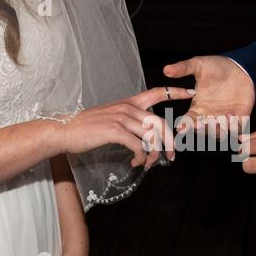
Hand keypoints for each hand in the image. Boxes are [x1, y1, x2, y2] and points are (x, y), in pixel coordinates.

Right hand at [58, 87, 193, 167]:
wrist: (64, 131)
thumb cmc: (88, 128)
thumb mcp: (112, 118)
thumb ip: (130, 122)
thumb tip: (147, 138)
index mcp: (129, 102)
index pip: (157, 92)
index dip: (175, 91)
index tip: (191, 92)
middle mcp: (128, 107)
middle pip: (160, 122)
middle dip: (169, 141)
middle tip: (171, 155)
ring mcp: (121, 118)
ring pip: (150, 136)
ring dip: (154, 153)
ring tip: (149, 163)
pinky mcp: (115, 131)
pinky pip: (138, 145)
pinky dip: (141, 157)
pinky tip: (137, 162)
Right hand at [164, 56, 254, 128]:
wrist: (238, 66)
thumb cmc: (217, 66)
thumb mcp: (198, 65)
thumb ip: (183, 68)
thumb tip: (166, 69)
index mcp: (198, 108)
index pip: (188, 121)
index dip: (184, 125)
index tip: (180, 127)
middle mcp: (210, 116)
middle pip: (203, 131)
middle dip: (201, 130)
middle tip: (199, 123)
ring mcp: (225, 118)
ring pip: (219, 134)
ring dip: (217, 130)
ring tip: (217, 120)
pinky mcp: (240, 117)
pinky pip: (237, 128)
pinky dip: (235, 127)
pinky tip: (232, 116)